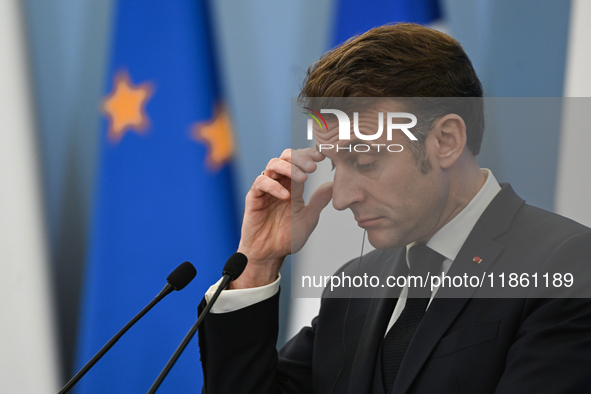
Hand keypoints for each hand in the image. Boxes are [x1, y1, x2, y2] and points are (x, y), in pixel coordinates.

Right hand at [230, 148, 332, 288]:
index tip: (322, 157)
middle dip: (300, 158)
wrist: (270, 254)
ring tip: (303, 178)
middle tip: (313, 167)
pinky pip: (260, 183)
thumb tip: (332, 185)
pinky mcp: (254, 197)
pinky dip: (273, 185)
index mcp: (293, 186)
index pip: (299, 162)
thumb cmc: (287, 237)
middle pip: (285, 157)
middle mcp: (279, 183)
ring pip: (273, 165)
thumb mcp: (308, 218)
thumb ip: (319, 201)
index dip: (309, 155)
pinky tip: (285, 195)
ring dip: (289, 168)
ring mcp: (265, 189)